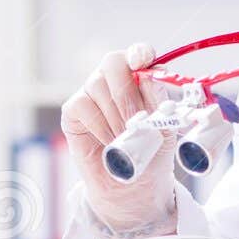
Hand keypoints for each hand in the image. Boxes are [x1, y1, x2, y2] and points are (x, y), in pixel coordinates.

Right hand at [60, 43, 178, 230]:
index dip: (139, 53)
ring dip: (115, 116)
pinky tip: (109, 142)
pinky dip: (99, 125)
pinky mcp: (73, 110)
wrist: (133, 185)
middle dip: (126, 91)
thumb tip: (151, 79)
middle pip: (113, 62)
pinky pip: (82, 105)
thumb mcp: (165, 127)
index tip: (142, 62)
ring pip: (97, 85)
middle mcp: (113, 79)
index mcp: (140, 76)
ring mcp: (91, 92)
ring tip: (125, 138)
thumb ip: (160, 102)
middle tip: (135, 120)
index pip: (138, 53)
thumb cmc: (151, 152)